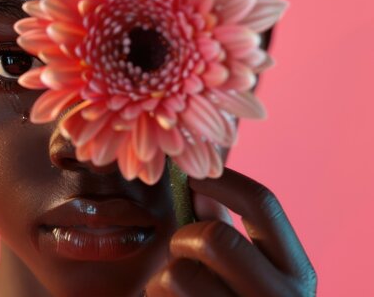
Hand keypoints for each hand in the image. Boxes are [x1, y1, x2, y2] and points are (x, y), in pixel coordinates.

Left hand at [146, 168, 316, 296]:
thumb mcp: (248, 271)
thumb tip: (196, 183)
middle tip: (183, 252)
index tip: (194, 176)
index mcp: (296, 272)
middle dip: (186, 238)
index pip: (263, 204)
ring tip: (175, 293)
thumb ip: (227, 228)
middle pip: (214, 237)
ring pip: (176, 275)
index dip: (223, 180)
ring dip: (163, 279)